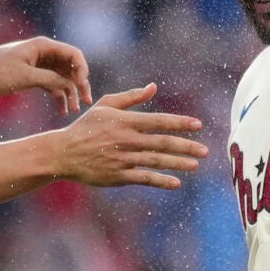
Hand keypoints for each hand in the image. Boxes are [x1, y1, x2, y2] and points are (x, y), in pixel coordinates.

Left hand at [0, 37, 91, 117]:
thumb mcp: (25, 77)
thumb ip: (49, 80)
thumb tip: (69, 85)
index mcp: (43, 46)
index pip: (73, 54)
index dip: (82, 70)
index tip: (81, 87)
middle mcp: (44, 53)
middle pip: (71, 67)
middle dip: (79, 84)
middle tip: (86, 101)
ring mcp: (40, 65)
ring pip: (62, 78)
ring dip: (70, 93)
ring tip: (74, 110)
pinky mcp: (33, 75)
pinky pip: (52, 85)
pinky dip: (58, 96)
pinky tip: (62, 111)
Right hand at [48, 85, 204, 189]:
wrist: (63, 153)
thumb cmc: (85, 127)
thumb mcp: (105, 106)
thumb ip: (131, 97)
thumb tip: (154, 87)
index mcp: (125, 121)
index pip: (158, 121)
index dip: (179, 123)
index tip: (198, 125)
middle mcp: (126, 140)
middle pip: (162, 142)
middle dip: (186, 146)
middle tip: (205, 151)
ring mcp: (122, 159)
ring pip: (156, 161)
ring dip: (178, 163)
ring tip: (196, 164)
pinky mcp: (118, 176)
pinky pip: (144, 178)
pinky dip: (161, 181)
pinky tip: (176, 183)